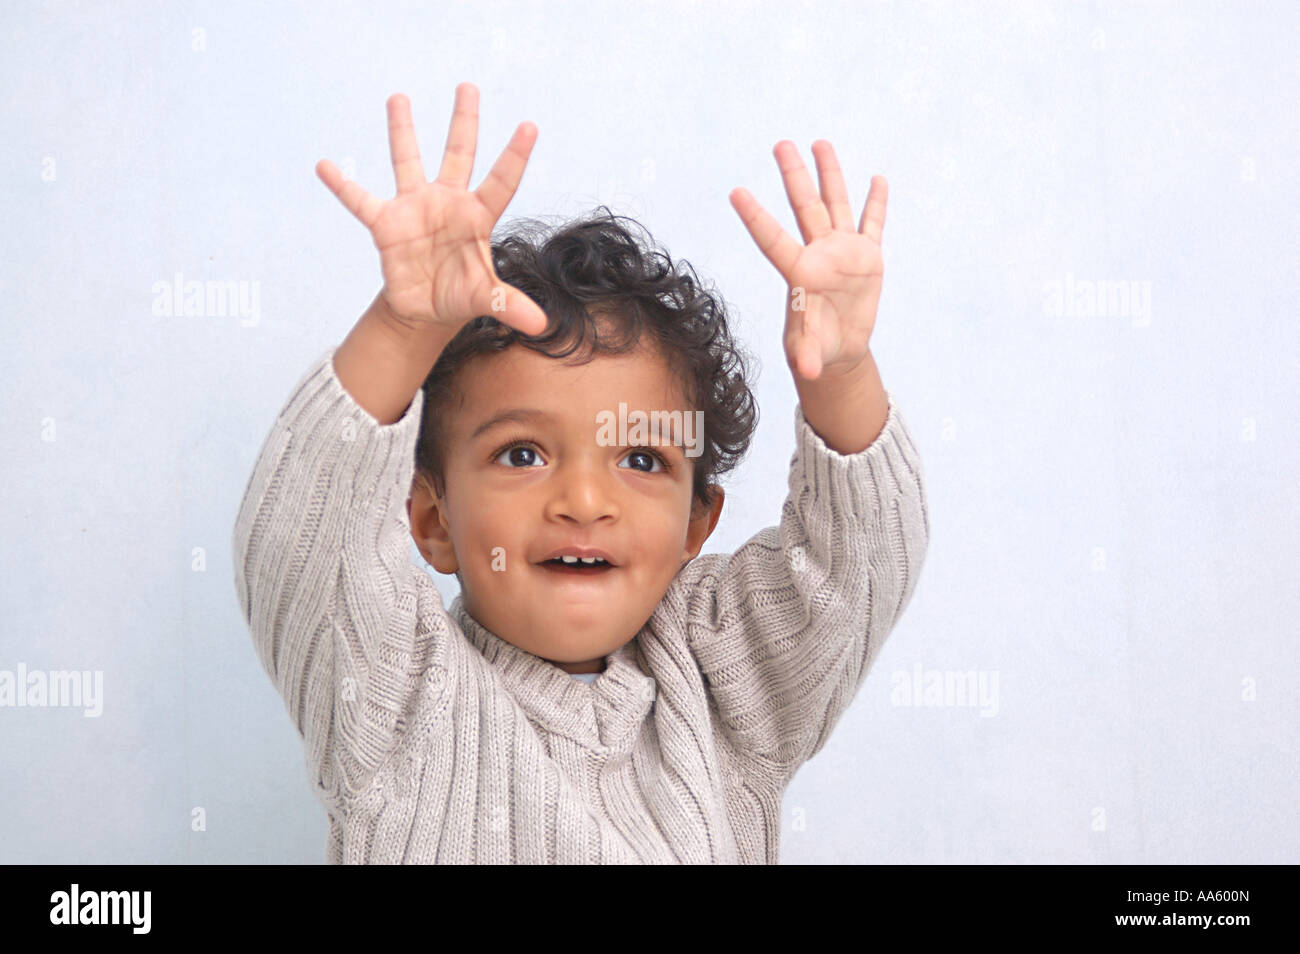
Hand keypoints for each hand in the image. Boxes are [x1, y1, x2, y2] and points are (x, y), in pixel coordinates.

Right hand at [316, 83, 548, 336]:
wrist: (426, 309)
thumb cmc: (461, 295)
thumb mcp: (485, 299)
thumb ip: (510, 305)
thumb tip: (542, 326)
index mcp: (478, 217)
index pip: (501, 181)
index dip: (515, 156)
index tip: (530, 125)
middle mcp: (448, 203)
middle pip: (459, 154)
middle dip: (464, 122)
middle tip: (468, 86)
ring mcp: (415, 208)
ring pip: (409, 161)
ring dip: (403, 131)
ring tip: (399, 97)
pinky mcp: (386, 224)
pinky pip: (360, 200)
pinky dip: (342, 185)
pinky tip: (325, 166)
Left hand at [730, 140, 887, 380]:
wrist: (839, 348)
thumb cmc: (816, 347)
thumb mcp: (810, 351)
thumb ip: (808, 354)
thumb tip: (808, 373)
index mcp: (798, 273)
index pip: (772, 239)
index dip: (756, 217)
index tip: (736, 192)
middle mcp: (818, 254)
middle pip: (804, 207)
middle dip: (794, 176)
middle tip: (780, 143)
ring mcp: (843, 251)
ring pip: (835, 204)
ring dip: (829, 174)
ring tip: (819, 142)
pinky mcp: (868, 257)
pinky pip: (872, 224)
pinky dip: (876, 203)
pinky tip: (876, 178)